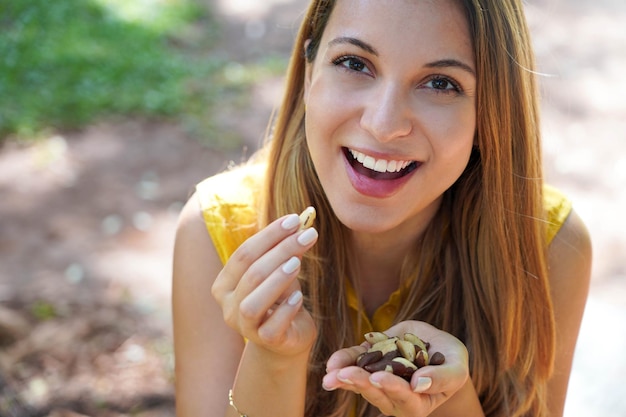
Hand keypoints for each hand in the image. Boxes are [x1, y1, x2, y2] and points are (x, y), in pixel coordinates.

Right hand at [211, 213, 317, 356]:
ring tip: (298, 263)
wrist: (289, 338)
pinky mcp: (265, 342)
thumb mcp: (281, 272)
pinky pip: (272, 326)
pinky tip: (298, 297)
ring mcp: (244, 327)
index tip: (295, 219)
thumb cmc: (281, 299)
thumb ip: (286, 251)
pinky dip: (285, 309)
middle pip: (251, 273)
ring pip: (252, 303)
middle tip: (308, 235)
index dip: (269, 235)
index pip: (243, 254)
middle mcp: (228, 306)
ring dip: (276, 280)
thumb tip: (304, 221)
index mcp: (224, 284)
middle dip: (281, 250)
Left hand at [323, 321, 468, 415]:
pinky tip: (332, 363)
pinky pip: (353, 362)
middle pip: (377, 393)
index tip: (379, 378)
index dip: (392, 388)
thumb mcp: (456, 367)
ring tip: (332, 373)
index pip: (404, 399)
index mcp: (418, 403)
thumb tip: (419, 384)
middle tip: (345, 375)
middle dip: (361, 383)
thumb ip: (443, 378)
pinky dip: (343, 361)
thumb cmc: (451, 360)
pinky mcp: (370, 361)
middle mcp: (395, 397)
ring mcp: (379, 379)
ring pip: (360, 382)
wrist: (435, 342)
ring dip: (344, 377)